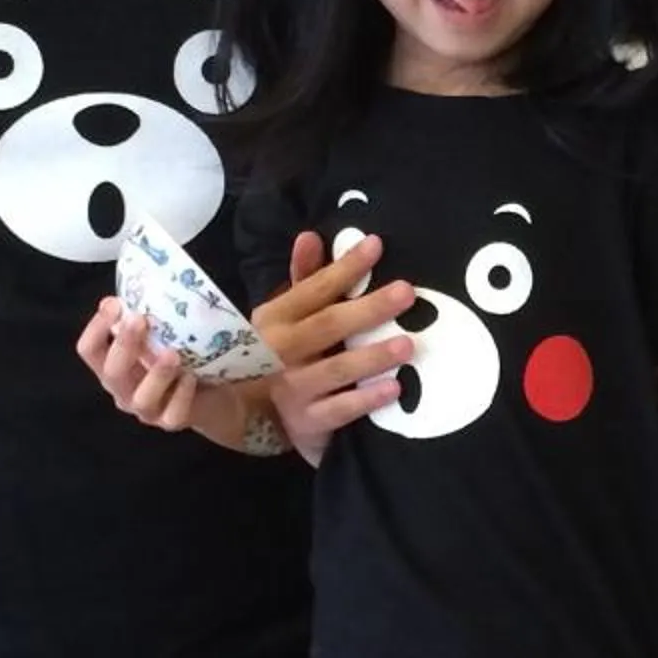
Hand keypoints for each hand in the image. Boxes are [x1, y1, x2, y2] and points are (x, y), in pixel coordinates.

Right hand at [75, 295, 202, 431]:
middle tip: (139, 319)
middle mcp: (124, 389)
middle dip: (124, 344)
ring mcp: (147, 409)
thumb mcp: (161, 336)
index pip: (90, 350)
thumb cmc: (181, 358)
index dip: (96, 327)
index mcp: (114, 365)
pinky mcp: (171, 422)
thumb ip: (147, 320)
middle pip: (112, 372)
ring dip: (156, 374)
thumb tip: (137, 291)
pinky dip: (181, 394)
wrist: (214, 393)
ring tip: (172, 353)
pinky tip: (190, 377)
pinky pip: (173, 414)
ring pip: (142, 398)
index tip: (113, 303)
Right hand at [253, 230, 415, 463]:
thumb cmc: (279, 355)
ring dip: (372, 356)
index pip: (313, 288)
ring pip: (335, 369)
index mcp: (275, 318)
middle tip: (406, 292)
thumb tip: (311, 236)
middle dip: (369, 308)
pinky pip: (339, 410)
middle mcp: (279, 351)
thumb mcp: (285, 316)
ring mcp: (292, 388)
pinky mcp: (306, 422)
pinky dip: (366, 400)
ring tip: (406, 344)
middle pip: (328, 325)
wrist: (251, 417)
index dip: (344, 268)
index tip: (377, 246)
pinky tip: (394, 389)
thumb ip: (304, 279)